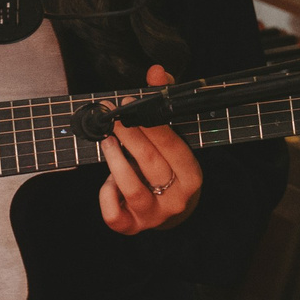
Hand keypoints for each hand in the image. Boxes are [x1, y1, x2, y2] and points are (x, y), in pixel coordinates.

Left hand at [98, 64, 203, 233]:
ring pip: (132, 188)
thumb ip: (164, 100)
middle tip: (113, 118)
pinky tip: (109, 181)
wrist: (172, 209)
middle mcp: (177, 199)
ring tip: (107, 141)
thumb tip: (155, 71)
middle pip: (152, 164)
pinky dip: (107, 195)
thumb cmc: (170, 164)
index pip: (174, 146)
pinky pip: (114, 214)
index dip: (151, 123)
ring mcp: (154, 216)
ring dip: (115, 161)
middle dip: (130, 136)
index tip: (130, 103)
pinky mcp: (132, 227)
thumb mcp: (175, 136)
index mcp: (193, 176)